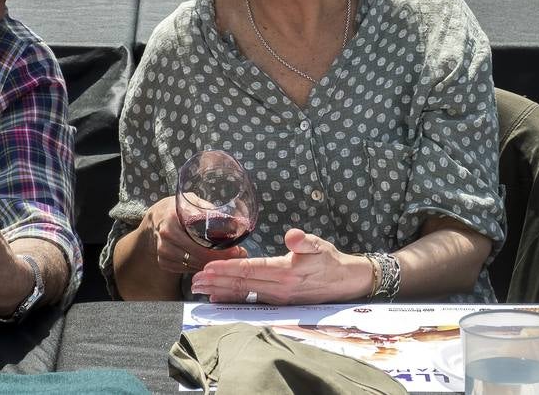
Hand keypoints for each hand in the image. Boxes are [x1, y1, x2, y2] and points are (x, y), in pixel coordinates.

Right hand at [140, 196, 246, 275]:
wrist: (155, 220)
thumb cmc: (179, 209)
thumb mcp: (193, 202)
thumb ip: (212, 212)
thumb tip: (239, 223)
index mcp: (174, 218)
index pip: (201, 239)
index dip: (221, 247)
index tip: (237, 250)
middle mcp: (166, 236)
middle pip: (199, 255)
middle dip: (221, 259)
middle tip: (239, 257)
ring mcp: (163, 251)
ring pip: (194, 265)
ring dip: (213, 265)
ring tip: (229, 260)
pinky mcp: (164, 262)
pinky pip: (187, 269)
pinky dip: (200, 267)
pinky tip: (211, 263)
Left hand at [189, 228, 371, 304]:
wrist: (345, 282)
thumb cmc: (329, 260)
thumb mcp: (319, 245)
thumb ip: (304, 241)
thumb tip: (292, 236)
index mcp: (285, 272)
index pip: (249, 270)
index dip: (227, 269)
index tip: (207, 268)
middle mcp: (278, 289)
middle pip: (241, 284)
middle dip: (215, 282)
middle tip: (193, 281)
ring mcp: (277, 298)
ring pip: (242, 294)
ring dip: (220, 291)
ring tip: (200, 290)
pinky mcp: (277, 302)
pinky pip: (250, 300)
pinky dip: (232, 298)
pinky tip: (218, 299)